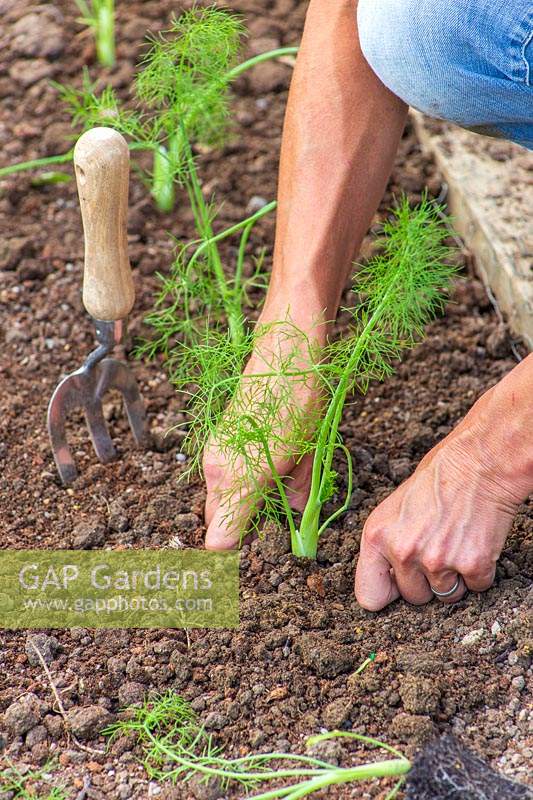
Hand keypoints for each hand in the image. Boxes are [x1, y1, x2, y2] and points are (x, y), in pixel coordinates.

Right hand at [203, 304, 324, 549]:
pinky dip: (239, 486)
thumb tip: (298, 525)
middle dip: (239, 533)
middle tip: (272, 537)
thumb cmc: (300, 401)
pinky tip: (270, 474)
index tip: (255, 566)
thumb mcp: (308, 458)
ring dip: (240, 508)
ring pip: (219, 499)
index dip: (235, 559)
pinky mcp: (218, 439)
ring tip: (275, 502)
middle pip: (217, 522)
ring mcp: (214, 452)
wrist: (287, 350)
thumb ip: (297, 499)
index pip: (220, 542)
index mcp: (236, 480)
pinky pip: (222, 477)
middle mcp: (216, 470)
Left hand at [355, 381, 532, 609]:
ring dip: (454, 577)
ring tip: (456, 542)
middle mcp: (404, 552)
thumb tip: (386, 577)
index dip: (386, 592)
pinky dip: (480, 572)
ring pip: (446, 596)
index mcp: (377, 536)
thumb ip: (387, 544)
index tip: (396, 585)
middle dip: (426, 581)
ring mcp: (438, 561)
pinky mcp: (473, 565)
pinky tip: (475, 542)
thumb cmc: (437, 479)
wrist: (478, 462)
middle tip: (437, 549)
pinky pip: (476, 587)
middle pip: (413, 597)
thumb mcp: (394, 509)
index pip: (369, 596)